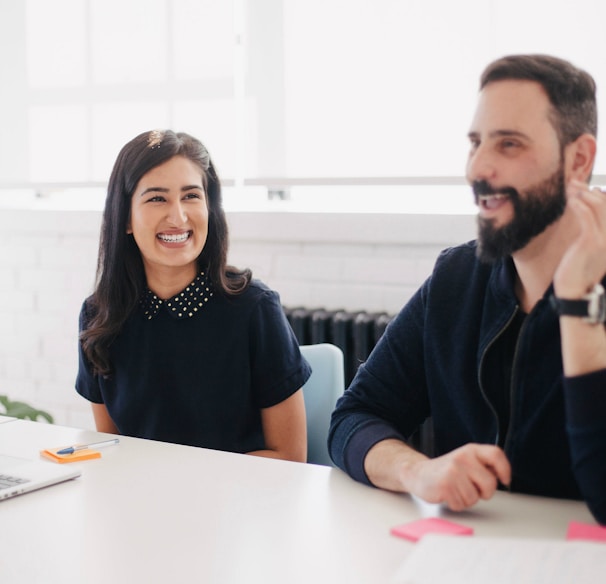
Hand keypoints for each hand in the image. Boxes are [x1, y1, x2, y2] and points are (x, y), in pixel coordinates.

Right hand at [403, 443, 510, 510]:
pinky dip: (456, 504)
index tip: (504, 480)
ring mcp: (453, 471)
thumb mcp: (466, 461)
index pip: (495, 454)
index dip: (505, 469)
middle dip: (483, 493)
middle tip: (471, 488)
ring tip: (455, 490)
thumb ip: (483, 465)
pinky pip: (461, 504)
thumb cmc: (446, 471)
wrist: (418, 473)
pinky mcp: (445, 485)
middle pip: (490, 483)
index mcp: (470, 450)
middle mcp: (463, 458)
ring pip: (475, 498)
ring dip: (466, 499)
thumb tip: (501, 475)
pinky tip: (448, 494)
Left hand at [554, 180, 605, 297]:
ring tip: (569, 187)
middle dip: (590, 190)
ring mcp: (604, 238)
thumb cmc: (577, 272)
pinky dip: (579, 204)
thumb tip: (586, 219)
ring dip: (583, 193)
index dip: (600, 196)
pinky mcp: (591, 242)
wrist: (574, 292)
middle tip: (574, 182)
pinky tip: (570, 199)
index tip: (585, 188)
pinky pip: (587, 217)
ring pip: (598, 207)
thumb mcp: (588, 251)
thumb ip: (591, 235)